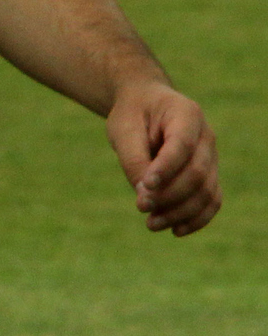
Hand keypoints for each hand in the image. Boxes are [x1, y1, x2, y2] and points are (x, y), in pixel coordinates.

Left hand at [106, 82, 220, 235]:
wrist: (145, 105)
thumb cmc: (132, 114)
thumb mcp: (123, 129)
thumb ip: (133, 159)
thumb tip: (145, 196)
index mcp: (186, 113)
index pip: (182, 145)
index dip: (166, 169)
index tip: (144, 187)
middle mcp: (206, 136)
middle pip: (197, 173)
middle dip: (169, 195)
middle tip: (140, 207)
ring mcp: (212, 157)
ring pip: (207, 191)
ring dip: (181, 212)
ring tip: (152, 224)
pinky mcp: (210, 175)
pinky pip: (212, 200)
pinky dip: (197, 218)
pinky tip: (176, 230)